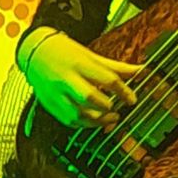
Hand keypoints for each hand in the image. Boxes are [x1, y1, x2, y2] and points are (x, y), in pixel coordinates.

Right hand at [25, 30, 140, 128]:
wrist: (36, 52)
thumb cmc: (67, 53)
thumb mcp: (92, 56)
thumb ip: (116, 66)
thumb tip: (141, 70)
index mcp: (80, 64)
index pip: (106, 79)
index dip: (123, 91)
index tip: (132, 99)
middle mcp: (66, 78)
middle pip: (89, 97)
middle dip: (107, 106)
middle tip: (118, 109)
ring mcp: (56, 93)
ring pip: (77, 113)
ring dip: (97, 120)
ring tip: (110, 118)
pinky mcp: (49, 104)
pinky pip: (68, 120)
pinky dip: (84, 124)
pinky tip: (94, 121)